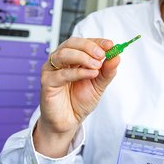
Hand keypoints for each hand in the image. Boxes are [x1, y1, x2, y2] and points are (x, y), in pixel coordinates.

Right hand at [33, 38, 119, 156]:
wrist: (69, 121)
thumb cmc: (79, 101)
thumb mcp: (99, 84)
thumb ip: (107, 71)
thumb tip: (116, 56)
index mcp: (72, 57)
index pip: (83, 42)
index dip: (96, 41)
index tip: (110, 44)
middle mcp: (60, 60)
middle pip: (71, 43)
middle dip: (89, 47)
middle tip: (102, 54)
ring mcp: (51, 70)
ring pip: (64, 54)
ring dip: (83, 57)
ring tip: (96, 66)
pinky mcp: (47, 82)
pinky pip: (61, 73)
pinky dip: (78, 72)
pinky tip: (90, 74)